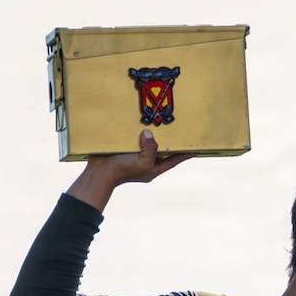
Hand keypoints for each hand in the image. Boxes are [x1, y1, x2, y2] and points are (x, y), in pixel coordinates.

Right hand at [67, 130, 194, 210]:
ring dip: (150, 133)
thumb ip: (151, 149)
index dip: (185, 155)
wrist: (98, 174)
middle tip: (177, 128)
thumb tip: (150, 134)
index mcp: (154, 168)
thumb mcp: (144, 163)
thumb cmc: (123, 172)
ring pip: (146, 142)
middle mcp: (145, 161)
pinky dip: (134, 131)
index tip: (197, 149)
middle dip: (168, 140)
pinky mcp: (122, 147)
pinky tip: (137, 121)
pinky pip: (131, 138)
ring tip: (158, 121)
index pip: (174, 160)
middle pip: (160, 149)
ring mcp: (133, 154)